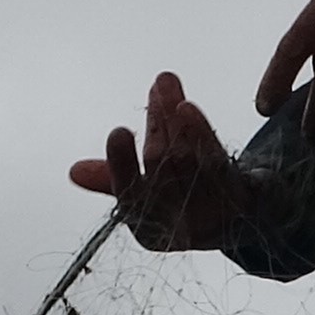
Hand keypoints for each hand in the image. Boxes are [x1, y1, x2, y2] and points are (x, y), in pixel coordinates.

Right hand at [69, 71, 250, 251]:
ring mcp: (211, 213)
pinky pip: (216, 160)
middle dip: (156, 124)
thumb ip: (113, 179)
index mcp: (148, 231)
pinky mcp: (237, 198)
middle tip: (156, 87)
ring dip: (175, 118)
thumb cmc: (180, 201)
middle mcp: (179, 227)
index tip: (118, 131)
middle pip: (161, 167)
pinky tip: (187, 107)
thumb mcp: (145, 193)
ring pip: (187, 158)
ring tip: (167, 84)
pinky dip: (200, 132)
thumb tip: (75, 171)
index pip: (129, 196)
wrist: (239, 218)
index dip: (121, 165)